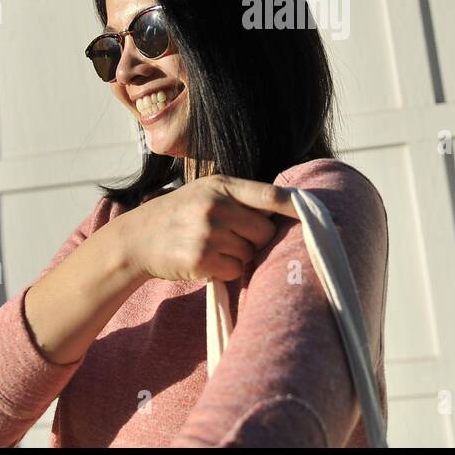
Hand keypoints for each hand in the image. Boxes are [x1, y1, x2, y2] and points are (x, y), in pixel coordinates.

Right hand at [119, 174, 296, 281]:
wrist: (138, 238)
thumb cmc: (180, 214)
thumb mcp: (206, 191)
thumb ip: (240, 197)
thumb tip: (286, 209)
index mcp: (221, 185)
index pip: (269, 195)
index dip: (295, 206)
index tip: (316, 215)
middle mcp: (216, 206)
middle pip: (264, 231)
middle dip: (257, 239)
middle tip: (234, 237)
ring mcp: (208, 233)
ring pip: (251, 253)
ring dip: (240, 256)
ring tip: (214, 246)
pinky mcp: (201, 260)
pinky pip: (236, 270)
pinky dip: (228, 270)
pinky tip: (208, 261)